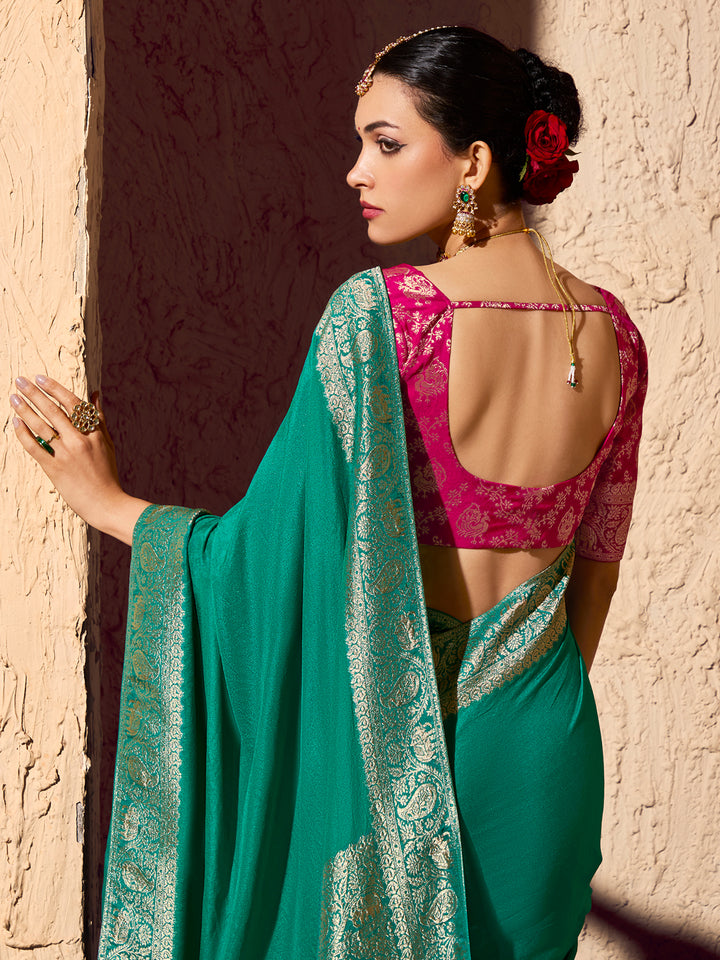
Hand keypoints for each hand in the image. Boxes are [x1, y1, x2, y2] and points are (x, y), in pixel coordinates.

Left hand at [10, 375, 149, 543]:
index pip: (72, 404)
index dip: (55, 389)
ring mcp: (67, 455)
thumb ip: (99, 418)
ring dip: (25, 410)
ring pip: (42, 426)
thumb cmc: (107, 474)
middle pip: (54, 411)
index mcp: (94, 433)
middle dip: (35, 393)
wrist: (106, 504)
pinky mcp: (55, 469)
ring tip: (13, 397)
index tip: (40, 378)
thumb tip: (95, 393)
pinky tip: (15, 422)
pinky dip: (23, 434)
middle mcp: (80, 441)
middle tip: (19, 380)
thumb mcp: (107, 443)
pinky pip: (35, 447)